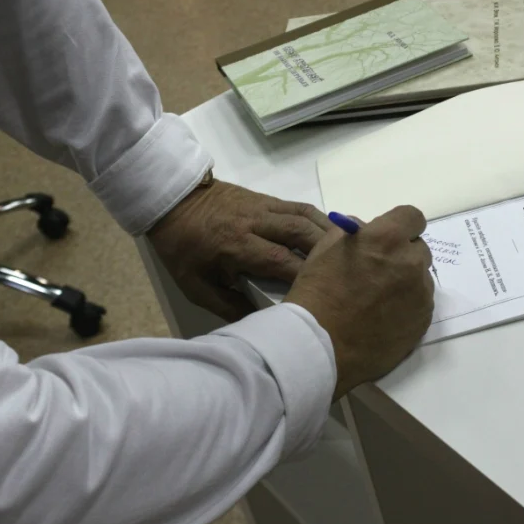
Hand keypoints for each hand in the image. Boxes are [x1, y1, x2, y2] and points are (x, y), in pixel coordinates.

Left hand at [148, 179, 332, 320]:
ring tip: (351, 253)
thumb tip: (261, 325)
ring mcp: (264, 206)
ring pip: (306, 216)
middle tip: (348, 273)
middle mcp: (255, 222)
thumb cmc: (182, 246)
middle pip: (301, 233)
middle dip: (328, 253)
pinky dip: (321, 220)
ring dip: (330, 234)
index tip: (324, 294)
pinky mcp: (267, 198)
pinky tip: (334, 235)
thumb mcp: (195, 285)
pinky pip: (300, 207)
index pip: (280, 261)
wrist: (172, 200)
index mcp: (236, 245)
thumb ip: (227, 306)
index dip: (305, 277)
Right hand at [285, 206, 434, 398]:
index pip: (412, 217)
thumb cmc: (317, 293)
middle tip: (380, 272)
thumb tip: (365, 229)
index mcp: (387, 239)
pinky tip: (384, 318)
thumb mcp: (325, 249)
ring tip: (379, 300)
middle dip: (403, 255)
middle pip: (419, 249)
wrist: (320, 345)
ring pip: (421, 278)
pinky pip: (421, 304)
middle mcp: (411, 262)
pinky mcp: (423, 320)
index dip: (401, 226)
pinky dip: (408, 306)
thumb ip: (351, 232)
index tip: (389, 239)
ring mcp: (421, 293)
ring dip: (406, 282)